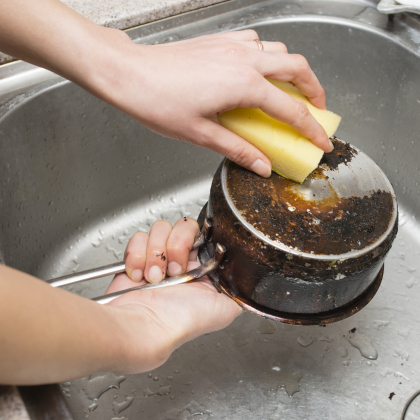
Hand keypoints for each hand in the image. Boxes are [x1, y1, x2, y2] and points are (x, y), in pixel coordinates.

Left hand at [0, 1, 330, 176]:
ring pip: (280, 50)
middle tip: (317, 110)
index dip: (311, 128)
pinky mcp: (220, 41)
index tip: (322, 140)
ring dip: (293, 70)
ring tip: (292, 91)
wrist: (129, 73)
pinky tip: (259, 72)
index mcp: (243, 85)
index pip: (291, 110)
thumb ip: (237, 149)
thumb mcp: (201, 133)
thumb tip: (261, 165)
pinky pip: (256, 42)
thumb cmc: (157, 101)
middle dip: (315, 90)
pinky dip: (268, 56)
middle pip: (298, 68)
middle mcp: (244, 60)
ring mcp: (232, 46)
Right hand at [104, 218, 241, 372]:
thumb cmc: (184, 321)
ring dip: (156, 253)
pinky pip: (138, 238)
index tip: (193, 255)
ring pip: (160, 229)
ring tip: (154, 277)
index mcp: (202, 267)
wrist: (149, 327)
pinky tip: (139, 276)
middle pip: (183, 226)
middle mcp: (182, 260)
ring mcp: (158, 257)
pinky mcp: (136, 258)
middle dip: (177, 246)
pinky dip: (137, 256)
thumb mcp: (226, 308)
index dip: (198, 239)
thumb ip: (240, 289)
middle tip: (174, 270)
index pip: (205, 234)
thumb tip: (248, 279)